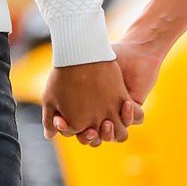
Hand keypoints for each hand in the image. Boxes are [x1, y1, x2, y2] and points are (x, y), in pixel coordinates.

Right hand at [47, 26, 164, 145]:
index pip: (79, 132)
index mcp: (86, 113)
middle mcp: (103, 116)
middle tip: (89, 130)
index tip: (62, 123)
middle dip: (91, 138)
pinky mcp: (134, 104)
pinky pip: (136, 118)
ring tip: (105, 122)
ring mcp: (119, 112)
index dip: (72, 131)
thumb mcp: (67, 84)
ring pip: (118, 134)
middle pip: (97, 138)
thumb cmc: (87, 62)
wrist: (111, 47)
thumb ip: (56, 107)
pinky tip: (125, 104)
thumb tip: (49, 134)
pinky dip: (130, 115)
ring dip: (111, 133)